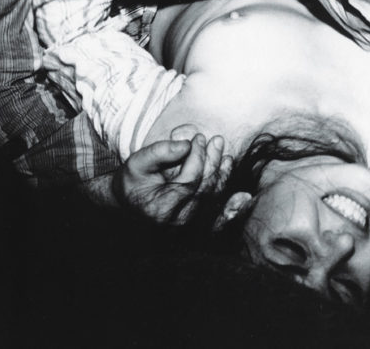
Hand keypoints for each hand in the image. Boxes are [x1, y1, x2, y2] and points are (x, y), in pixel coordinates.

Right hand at [112, 128, 231, 224]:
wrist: (126, 207)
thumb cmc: (132, 183)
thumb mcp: (137, 162)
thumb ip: (159, 152)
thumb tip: (185, 143)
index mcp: (161, 208)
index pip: (190, 179)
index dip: (198, 156)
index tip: (199, 137)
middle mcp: (177, 224)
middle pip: (206, 189)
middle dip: (213, 162)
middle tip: (217, 141)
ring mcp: (188, 231)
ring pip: (214, 201)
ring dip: (224, 177)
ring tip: (226, 156)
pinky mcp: (196, 232)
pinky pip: (218, 222)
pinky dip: (232, 209)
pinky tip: (243, 197)